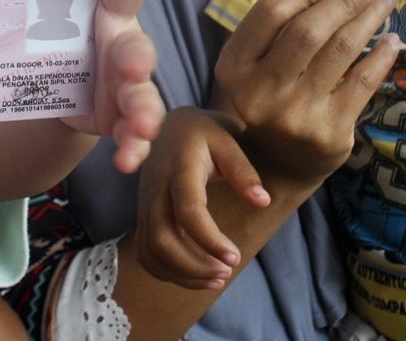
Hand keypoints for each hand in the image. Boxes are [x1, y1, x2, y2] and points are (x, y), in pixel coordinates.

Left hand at [61, 0, 163, 172]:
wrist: (61, 92)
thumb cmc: (65, 46)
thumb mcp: (53, 23)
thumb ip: (47, 0)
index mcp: (110, 19)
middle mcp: (126, 51)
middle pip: (139, 52)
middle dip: (137, 60)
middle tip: (133, 67)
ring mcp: (129, 90)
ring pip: (144, 101)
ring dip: (144, 116)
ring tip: (141, 130)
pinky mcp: (121, 123)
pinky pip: (133, 138)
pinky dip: (133, 150)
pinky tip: (126, 161)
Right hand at [136, 106, 267, 289]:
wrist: (167, 126)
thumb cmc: (202, 134)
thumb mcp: (227, 141)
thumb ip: (243, 172)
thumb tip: (263, 202)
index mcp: (178, 169)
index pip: (188, 210)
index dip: (209, 239)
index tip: (235, 257)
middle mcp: (155, 189)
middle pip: (161, 238)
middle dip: (193, 265)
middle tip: (226, 273)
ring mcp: (144, 204)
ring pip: (151, 250)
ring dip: (181, 274)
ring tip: (216, 279)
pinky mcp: (142, 215)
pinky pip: (146, 252)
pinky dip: (166, 271)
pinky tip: (195, 275)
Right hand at [137, 0, 399, 290]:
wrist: (268, 172)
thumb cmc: (259, 107)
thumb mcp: (246, 70)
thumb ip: (271, 32)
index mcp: (233, 69)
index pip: (269, 13)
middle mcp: (260, 92)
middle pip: (306, 30)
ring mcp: (295, 115)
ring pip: (339, 52)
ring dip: (367, 19)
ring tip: (383, 2)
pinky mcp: (329, 133)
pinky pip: (363, 84)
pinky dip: (381, 57)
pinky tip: (391, 41)